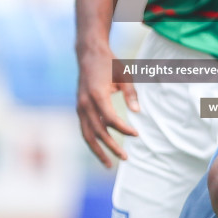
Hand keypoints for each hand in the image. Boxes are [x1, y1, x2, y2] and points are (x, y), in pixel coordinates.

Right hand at [76, 45, 140, 167]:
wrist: (89, 53)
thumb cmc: (110, 64)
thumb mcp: (124, 75)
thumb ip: (131, 94)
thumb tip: (138, 112)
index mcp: (97, 95)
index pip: (111, 120)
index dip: (124, 129)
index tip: (137, 134)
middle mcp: (85, 103)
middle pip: (98, 132)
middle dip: (111, 147)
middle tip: (125, 158)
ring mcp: (80, 106)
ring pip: (87, 135)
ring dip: (98, 150)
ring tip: (108, 164)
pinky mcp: (79, 108)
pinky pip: (84, 129)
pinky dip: (92, 141)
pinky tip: (101, 149)